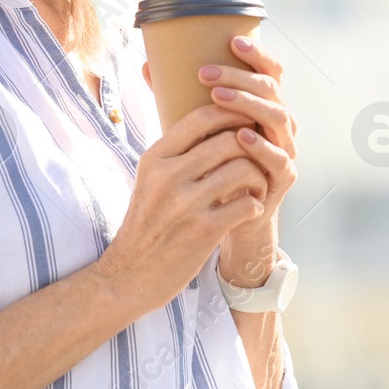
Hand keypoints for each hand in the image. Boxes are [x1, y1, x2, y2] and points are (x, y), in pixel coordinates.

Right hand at [93, 104, 269, 313]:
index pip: (202, 117)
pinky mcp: (203, 231)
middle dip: (252, 148)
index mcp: (156, 158)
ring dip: (258, 177)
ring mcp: (185, 203)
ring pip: (243, 168)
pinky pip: (247, 203)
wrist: (129, 275)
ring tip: (256, 188)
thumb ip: (177, 153)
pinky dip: (256, 205)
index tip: (246, 123)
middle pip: (229, 140)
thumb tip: (214, 122)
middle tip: (257, 161)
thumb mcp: (151, 179)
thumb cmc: (147, 224)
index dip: (232, 113)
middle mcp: (168, 176)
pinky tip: (249, 211)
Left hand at [198, 35, 296, 286]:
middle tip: (205, 73)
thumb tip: (147, 65)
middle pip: (271, 88)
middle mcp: (280, 121)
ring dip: (248, 104)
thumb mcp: (196, 129)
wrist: (229, 215)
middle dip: (239, 77)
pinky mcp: (284, 177)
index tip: (232, 41)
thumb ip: (180, 99)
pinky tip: (241, 136)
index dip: (257, 53)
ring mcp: (286, 148)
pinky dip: (260, 145)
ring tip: (218, 97)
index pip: (269, 69)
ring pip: (278, 117)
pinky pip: (278, 157)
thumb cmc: (212, 164)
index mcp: (264, 104)